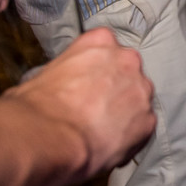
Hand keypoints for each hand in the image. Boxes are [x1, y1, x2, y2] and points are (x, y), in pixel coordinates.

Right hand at [6, 28, 155, 174]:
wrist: (49, 136)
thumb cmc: (37, 107)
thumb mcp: (43, 74)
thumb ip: (66, 71)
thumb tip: (60, 85)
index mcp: (100, 42)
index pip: (105, 46)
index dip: (96, 68)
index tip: (88, 81)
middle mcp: (127, 60)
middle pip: (127, 72)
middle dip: (115, 88)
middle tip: (95, 107)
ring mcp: (141, 90)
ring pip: (138, 99)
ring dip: (125, 111)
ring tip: (101, 129)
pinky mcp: (148, 120)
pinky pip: (142, 126)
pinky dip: (130, 135)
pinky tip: (109, 143)